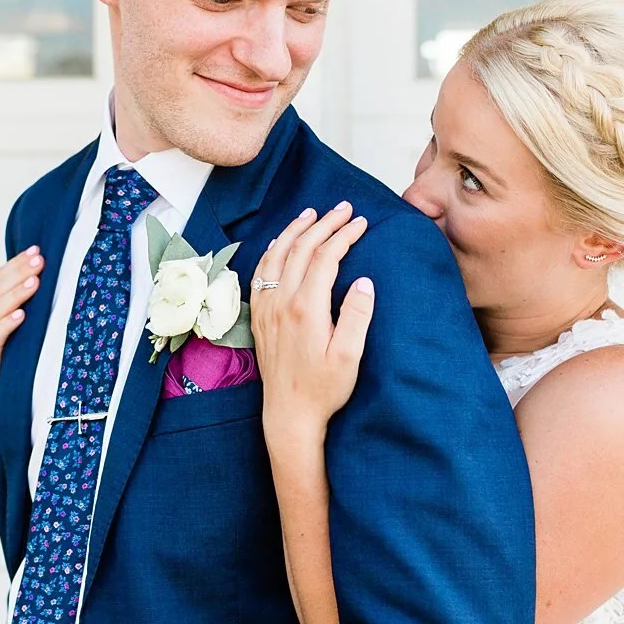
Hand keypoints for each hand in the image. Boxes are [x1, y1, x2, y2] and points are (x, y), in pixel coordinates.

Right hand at [0, 248, 41, 376]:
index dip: (18, 262)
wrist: (24, 388)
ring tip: (34, 283)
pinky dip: (8, 324)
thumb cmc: (31, 349)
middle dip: (20, 272)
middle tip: (40, 261)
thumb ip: (39, 299)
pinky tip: (21, 315)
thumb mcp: (35, 320)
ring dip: (16, 293)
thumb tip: (60, 270)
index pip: (2, 276)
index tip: (37, 249)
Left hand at [251, 203, 374, 439]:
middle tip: (343, 209)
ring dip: (295, 230)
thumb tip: (364, 281)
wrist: (289, 414)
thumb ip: (357, 315)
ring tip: (312, 214)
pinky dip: (272, 251)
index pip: (326, 257)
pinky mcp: (259, 316)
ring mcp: (266, 308)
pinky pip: (261, 273)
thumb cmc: (323, 389)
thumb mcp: (349, 356)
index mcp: (306, 308)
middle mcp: (281, 302)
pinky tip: (280, 244)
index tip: (361, 223)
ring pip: (276, 255)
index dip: (344, 235)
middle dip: (324, 224)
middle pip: (301, 249)